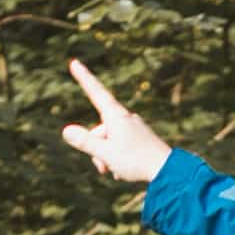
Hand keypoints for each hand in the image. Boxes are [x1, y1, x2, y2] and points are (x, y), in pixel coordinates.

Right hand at [61, 58, 171, 185]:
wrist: (168, 170)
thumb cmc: (136, 160)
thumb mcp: (105, 153)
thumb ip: (85, 142)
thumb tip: (66, 131)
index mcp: (115, 116)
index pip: (95, 92)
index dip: (83, 78)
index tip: (75, 62)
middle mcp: (125, 117)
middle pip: (100, 130)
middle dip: (97, 149)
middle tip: (104, 168)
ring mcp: (134, 127)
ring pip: (110, 140)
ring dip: (107, 157)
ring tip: (117, 171)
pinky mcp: (140, 138)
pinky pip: (121, 146)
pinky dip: (119, 158)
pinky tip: (126, 171)